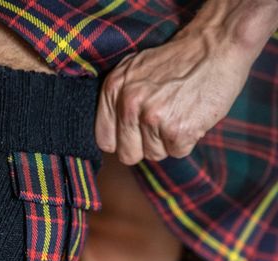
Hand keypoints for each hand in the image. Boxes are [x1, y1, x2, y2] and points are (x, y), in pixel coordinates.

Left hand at [95, 0, 277, 165]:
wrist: (215, 45)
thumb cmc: (176, 60)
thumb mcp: (133, 71)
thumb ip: (117, 100)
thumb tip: (110, 138)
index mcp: (113, 89)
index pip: (105, 141)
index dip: (122, 141)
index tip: (136, 131)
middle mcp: (129, 105)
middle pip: (128, 154)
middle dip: (144, 146)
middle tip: (161, 123)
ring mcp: (153, 118)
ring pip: (154, 155)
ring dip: (168, 141)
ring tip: (179, 113)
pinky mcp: (178, 130)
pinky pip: (177, 152)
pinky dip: (188, 139)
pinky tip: (192, 116)